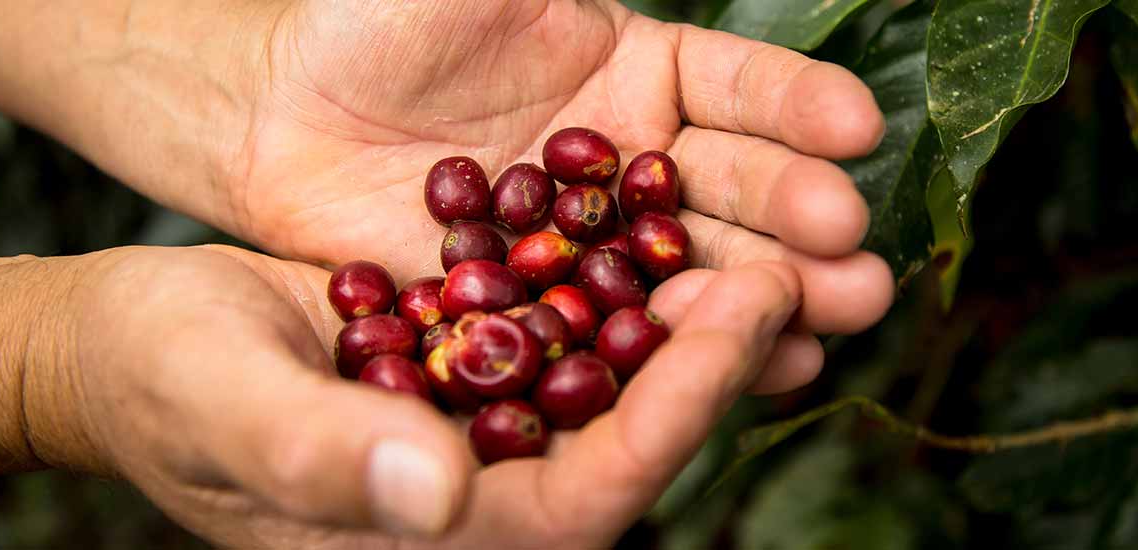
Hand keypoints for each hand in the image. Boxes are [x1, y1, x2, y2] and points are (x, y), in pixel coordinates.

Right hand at [55, 244, 802, 548]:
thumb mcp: (226, 409)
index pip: (595, 492)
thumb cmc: (163, 386)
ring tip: (771, 228)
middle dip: (720, 352)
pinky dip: (633, 266)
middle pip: (635, 429)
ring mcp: (492, 414)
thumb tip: (434, 494)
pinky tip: (677, 207)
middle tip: (794, 261)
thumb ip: (320, 457)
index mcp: (449, 529)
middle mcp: (491, 481)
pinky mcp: (484, 347)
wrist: (140, 335)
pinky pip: (580, 315)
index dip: (679, 410)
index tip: (745, 315)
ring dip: (696, 302)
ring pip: (623, 368)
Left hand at [223, 0, 891, 338]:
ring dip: (767, 296)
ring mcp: (596, 240)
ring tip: (835, 321)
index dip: (797, 106)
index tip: (856, 127)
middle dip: (801, 219)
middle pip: (736, 189)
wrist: (281, 112)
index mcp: (640, 70)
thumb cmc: (375, 22)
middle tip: (857, 254)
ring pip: (695, 268)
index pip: (738, 87)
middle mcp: (635, 159)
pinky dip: (680, 352)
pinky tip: (744, 371)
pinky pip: (622, 330)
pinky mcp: (549, 305)